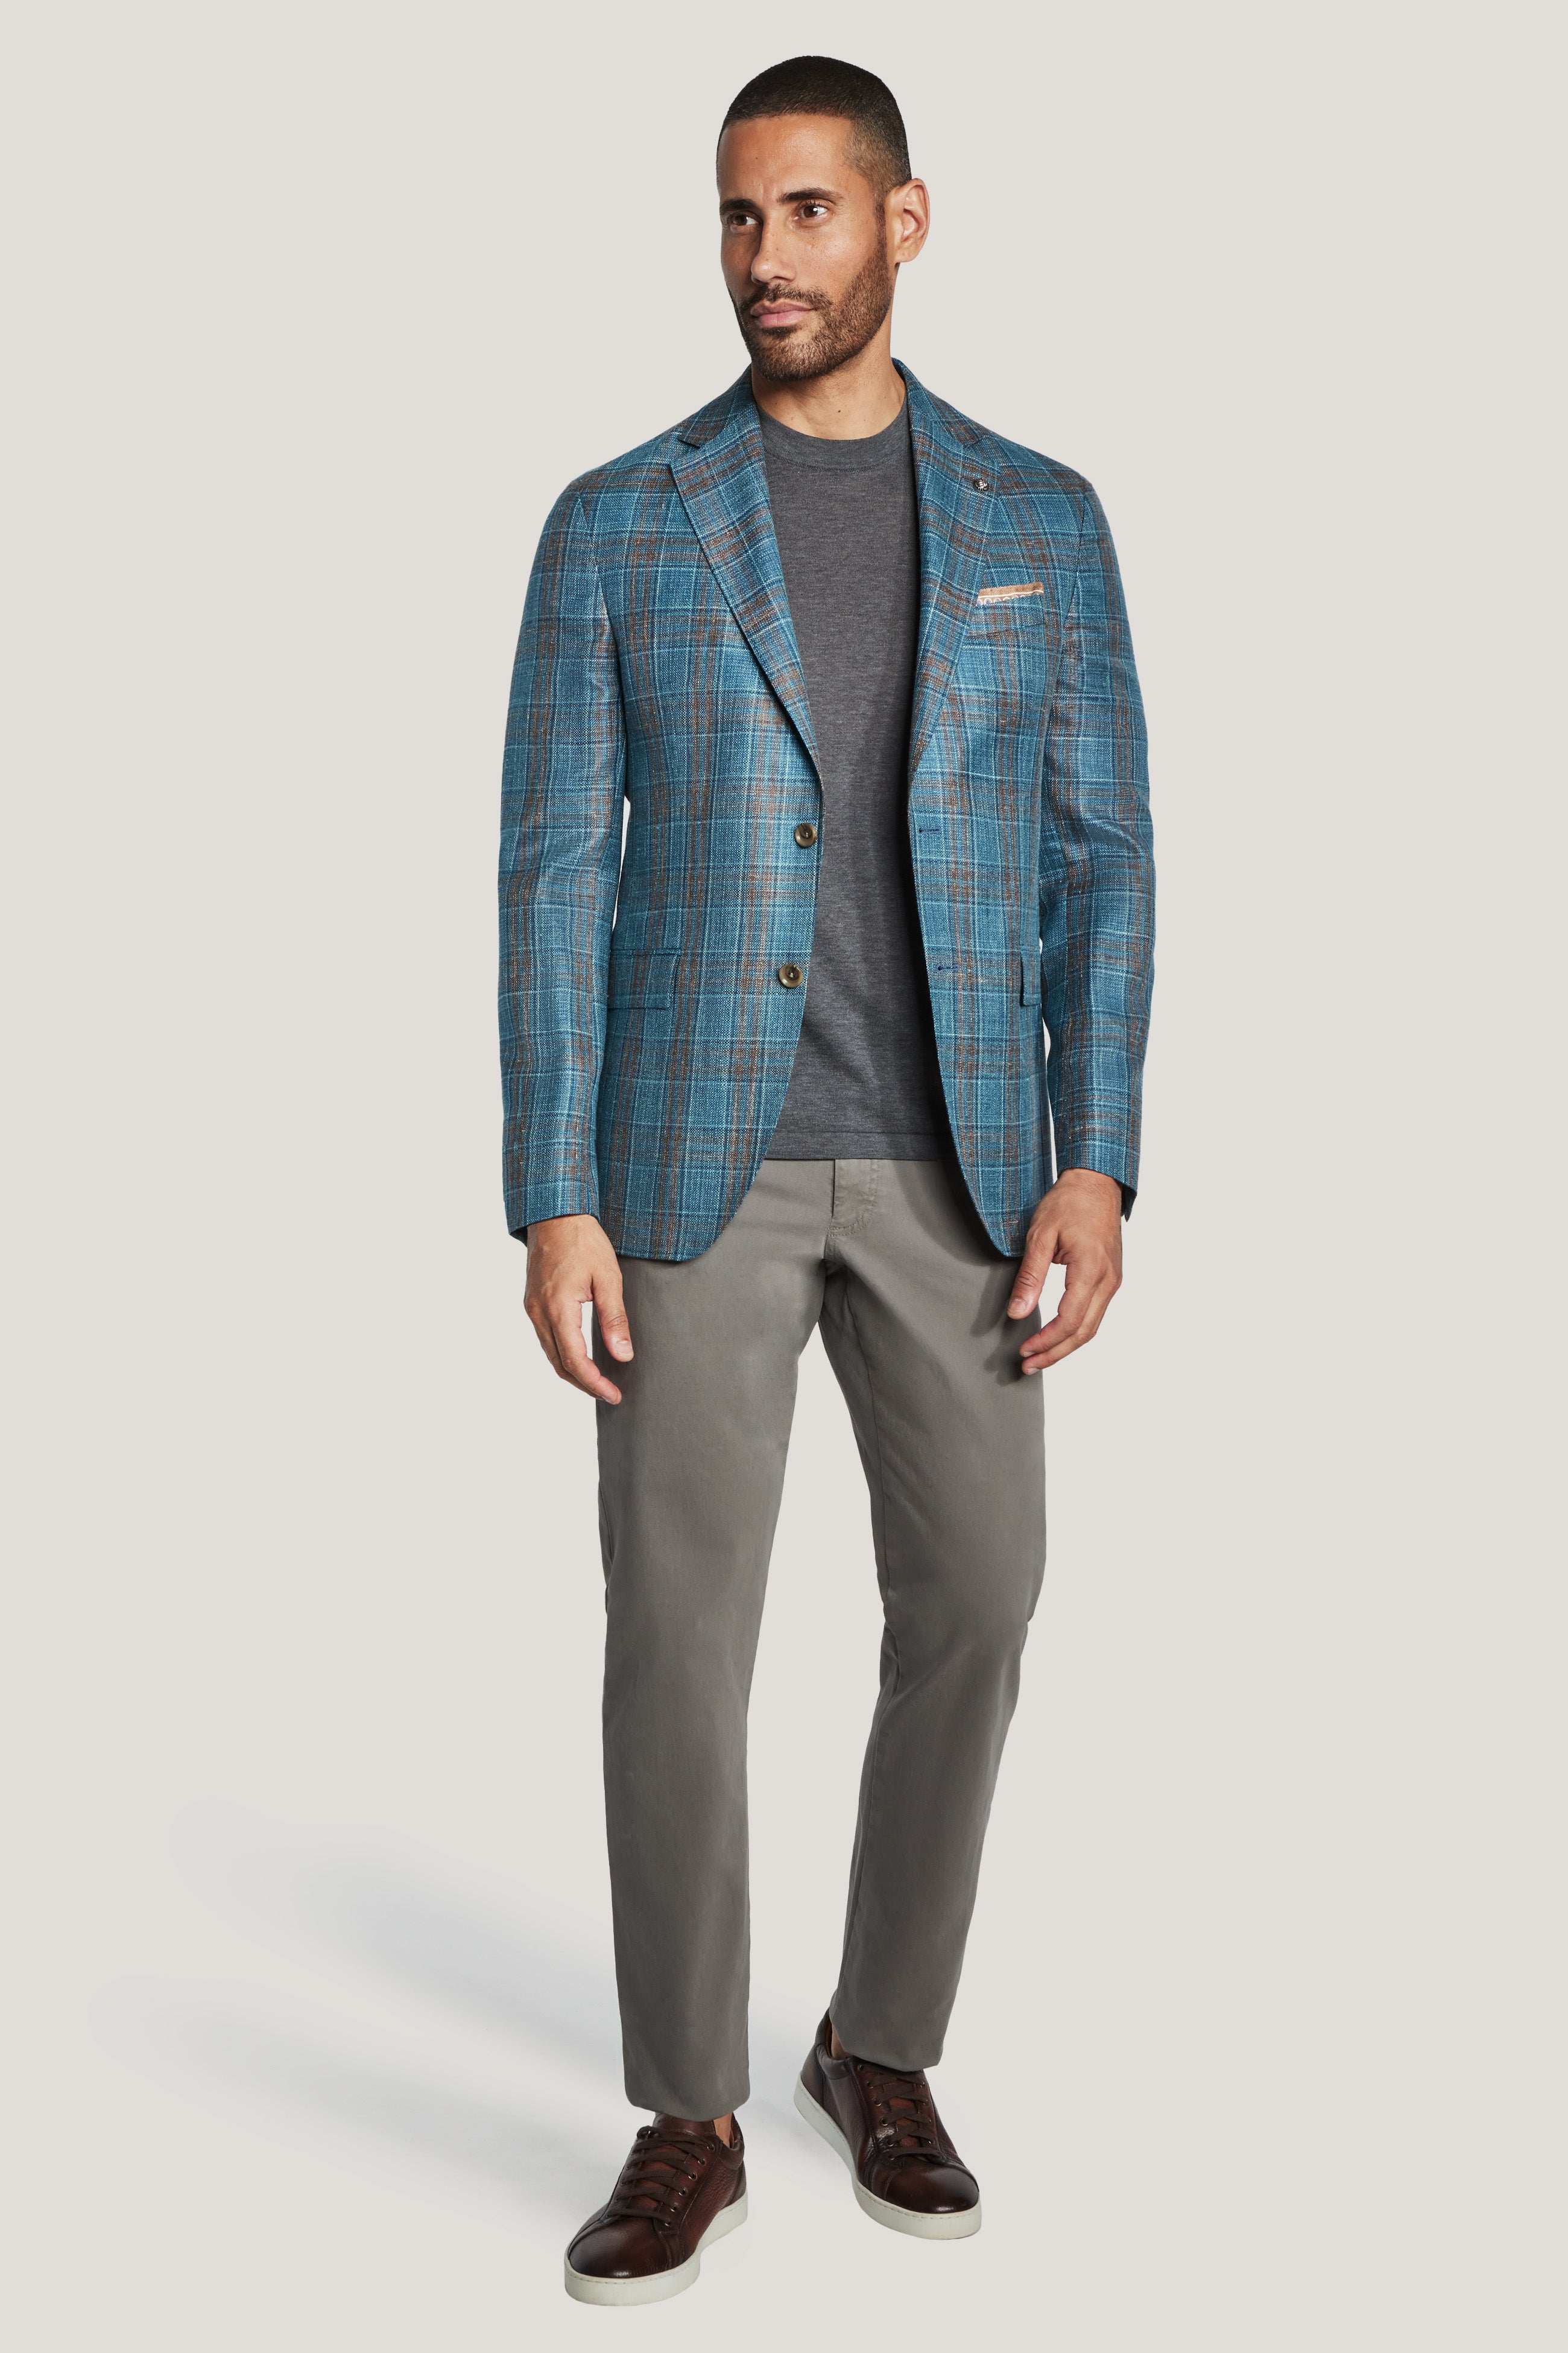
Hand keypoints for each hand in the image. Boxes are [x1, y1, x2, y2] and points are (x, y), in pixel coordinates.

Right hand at [524, 1213, 632, 1403]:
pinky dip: (563, 1354)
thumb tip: (622, 1355)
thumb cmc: (583, 1240)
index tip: (614, 1394)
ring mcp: (532, 1308)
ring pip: (550, 1354)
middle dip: (584, 1384)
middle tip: (609, 1393)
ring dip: (573, 1371)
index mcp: (557, 1309)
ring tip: (598, 1381)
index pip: (575, 1361)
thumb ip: (614, 1319)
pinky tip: (580, 1356)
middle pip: (559, 1364)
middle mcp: (539, 1313)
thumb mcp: (608, 1278)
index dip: (594, 1383)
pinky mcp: (533, 1303)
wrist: (556, 1214)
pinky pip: (546, 1339)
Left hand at [1008, 1169, 1123, 1371]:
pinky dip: (1077, 1330)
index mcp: (1091, 1270)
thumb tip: (1017, 1313)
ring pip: (1093, 1326)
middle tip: (1029, 1365)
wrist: (1096, 1182)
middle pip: (1084, 1332)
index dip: (1046, 1341)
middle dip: (1056, 1353)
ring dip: (1066, 1345)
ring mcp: (1113, 1280)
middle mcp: (1108, 1280)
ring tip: (1040, 1357)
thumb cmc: (1068, 1203)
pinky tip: (1058, 1335)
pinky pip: (1096, 1313)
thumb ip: (1030, 1277)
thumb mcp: (1040, 1236)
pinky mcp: (1111, 1278)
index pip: (1069, 1320)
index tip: (1024, 1350)